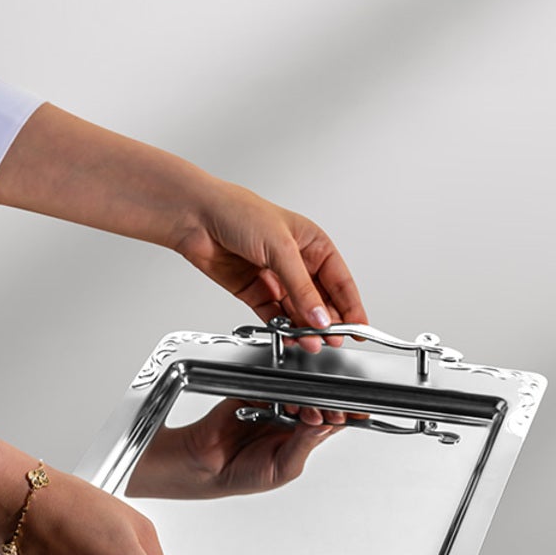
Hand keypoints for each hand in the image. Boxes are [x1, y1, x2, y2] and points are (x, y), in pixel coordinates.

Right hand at [125, 399, 344, 499]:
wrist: (204, 464)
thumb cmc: (243, 474)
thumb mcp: (282, 468)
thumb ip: (304, 445)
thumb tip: (324, 425)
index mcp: (305, 439)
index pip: (333, 420)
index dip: (345, 414)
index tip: (352, 412)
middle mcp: (293, 419)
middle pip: (320, 400)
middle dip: (325, 405)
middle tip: (321, 413)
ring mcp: (275, 403)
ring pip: (299, 389)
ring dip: (303, 397)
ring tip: (298, 413)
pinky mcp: (255, 391)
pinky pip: (273, 381)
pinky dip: (280, 387)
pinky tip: (282, 401)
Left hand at [173, 182, 366, 352]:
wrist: (195, 217)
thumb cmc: (237, 212)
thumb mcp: (280, 248)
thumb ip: (302, 287)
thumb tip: (320, 316)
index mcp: (313, 244)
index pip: (341, 282)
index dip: (352, 306)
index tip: (360, 329)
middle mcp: (298, 262)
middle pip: (321, 301)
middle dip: (328, 322)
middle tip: (332, 340)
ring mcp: (277, 279)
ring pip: (299, 312)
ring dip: (306, 328)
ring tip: (310, 342)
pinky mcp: (257, 292)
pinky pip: (277, 317)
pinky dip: (284, 329)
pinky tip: (290, 337)